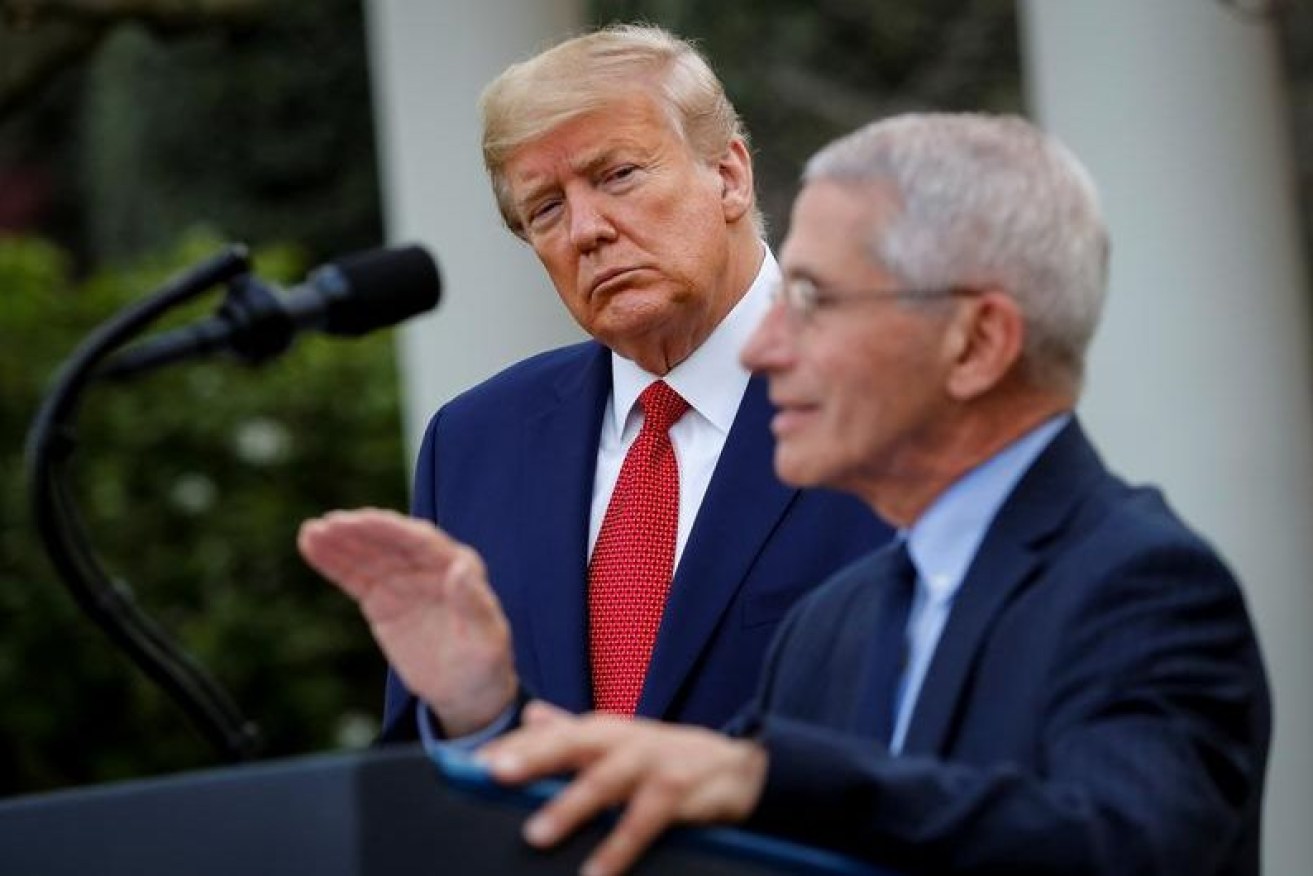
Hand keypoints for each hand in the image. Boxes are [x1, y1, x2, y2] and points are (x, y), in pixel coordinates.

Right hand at [297, 508, 516, 735]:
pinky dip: (333, 563)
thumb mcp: (487, 639)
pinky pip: (355, 577)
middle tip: (328, 525)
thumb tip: (461, 566)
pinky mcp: (383, 599)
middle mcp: (430, 566)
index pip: (421, 541)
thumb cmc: (485, 665)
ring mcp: (404, 581)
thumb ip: (474, 603)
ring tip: (310, 533)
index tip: (362, 521)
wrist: (467, 693)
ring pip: (368, 555)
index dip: (390, 529)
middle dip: (360, 532)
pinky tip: (311, 547)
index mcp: (460, 566)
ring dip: (340, 543)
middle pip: (391, 542)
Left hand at [480, 701, 767, 875]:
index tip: (473, 763)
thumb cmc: (668, 756)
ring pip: (607, 780)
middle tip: (495, 773)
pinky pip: (645, 821)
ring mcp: (654, 762)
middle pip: (574, 742)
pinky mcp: (681, 790)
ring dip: (571, 805)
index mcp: (604, 729)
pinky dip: (619, 847)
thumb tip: (530, 714)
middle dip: (535, 755)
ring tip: (535, 834)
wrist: (741, 766)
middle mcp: (625, 739)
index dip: (514, 746)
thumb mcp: (619, 741)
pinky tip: (596, 873)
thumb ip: (573, 731)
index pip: (551, 733)